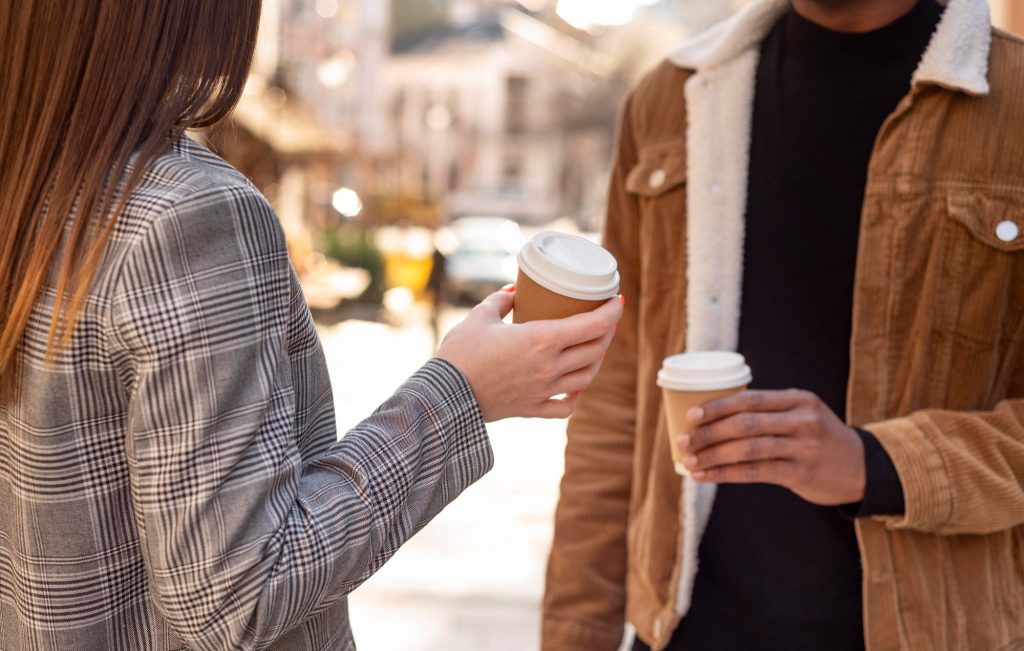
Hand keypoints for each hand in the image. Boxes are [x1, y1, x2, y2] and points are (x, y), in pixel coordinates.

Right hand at [437, 287, 621, 421]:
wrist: (444, 395)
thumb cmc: (460, 353)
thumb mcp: (480, 317)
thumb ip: (500, 301)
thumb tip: (514, 292)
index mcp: (542, 339)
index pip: (594, 324)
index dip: (612, 311)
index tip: (617, 300)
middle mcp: (550, 366)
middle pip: (596, 349)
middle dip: (606, 332)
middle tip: (605, 319)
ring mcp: (543, 390)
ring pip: (587, 377)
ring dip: (597, 360)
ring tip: (595, 347)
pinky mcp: (532, 409)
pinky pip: (566, 405)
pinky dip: (577, 395)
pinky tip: (578, 386)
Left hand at [677, 389, 865, 505]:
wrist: (863, 466)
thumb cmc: (818, 437)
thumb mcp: (802, 414)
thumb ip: (768, 411)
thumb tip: (711, 414)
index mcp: (798, 399)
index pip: (750, 399)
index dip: (717, 407)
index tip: (691, 415)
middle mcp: (803, 420)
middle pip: (745, 424)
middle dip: (708, 432)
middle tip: (681, 440)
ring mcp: (804, 448)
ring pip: (748, 450)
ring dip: (713, 456)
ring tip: (689, 461)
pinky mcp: (802, 474)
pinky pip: (755, 473)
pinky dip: (726, 473)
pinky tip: (706, 475)